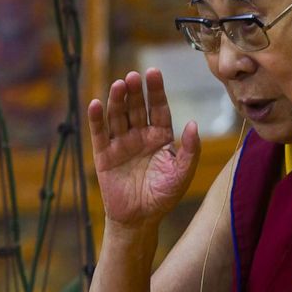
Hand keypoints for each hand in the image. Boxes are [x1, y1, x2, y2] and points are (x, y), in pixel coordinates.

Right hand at [87, 69, 199, 226]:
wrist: (139, 220)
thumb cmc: (163, 196)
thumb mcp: (182, 174)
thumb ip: (191, 150)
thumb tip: (194, 123)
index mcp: (160, 137)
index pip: (159, 109)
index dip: (156, 91)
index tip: (154, 72)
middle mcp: (140, 136)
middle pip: (137, 108)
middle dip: (136, 92)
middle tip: (133, 76)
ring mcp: (121, 144)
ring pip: (118, 116)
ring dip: (117, 100)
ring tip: (118, 84)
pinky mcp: (104, 155)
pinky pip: (99, 134)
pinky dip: (96, 119)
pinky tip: (96, 104)